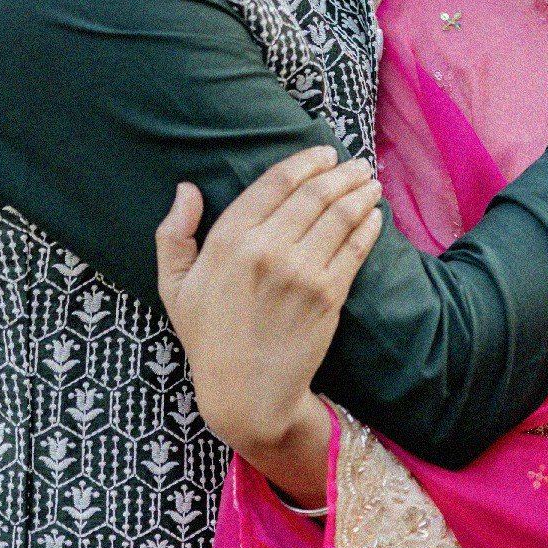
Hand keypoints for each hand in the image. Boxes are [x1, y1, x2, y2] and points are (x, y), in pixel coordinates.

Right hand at [156, 145, 382, 503]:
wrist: (246, 394)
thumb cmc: (209, 338)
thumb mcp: (174, 287)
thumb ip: (173, 234)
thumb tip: (187, 188)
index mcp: (228, 241)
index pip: (275, 183)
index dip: (305, 161)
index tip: (324, 152)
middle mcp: (267, 250)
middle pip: (314, 193)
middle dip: (340, 172)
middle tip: (355, 163)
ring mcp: (302, 272)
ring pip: (340, 214)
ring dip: (359, 191)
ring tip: (369, 181)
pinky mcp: (329, 295)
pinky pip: (355, 248)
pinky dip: (369, 225)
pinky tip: (375, 215)